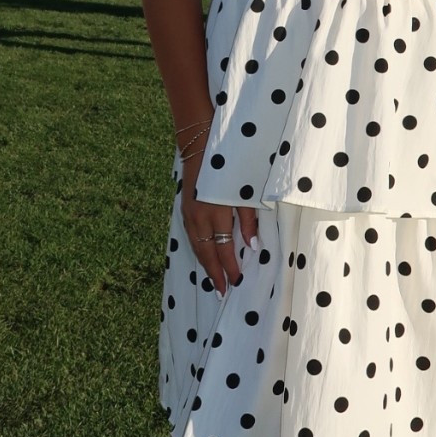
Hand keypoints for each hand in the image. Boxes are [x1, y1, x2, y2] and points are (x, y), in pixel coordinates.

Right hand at [181, 150, 258, 297]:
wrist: (200, 145)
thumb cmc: (229, 167)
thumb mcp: (244, 191)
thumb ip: (248, 219)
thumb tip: (251, 246)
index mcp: (216, 212)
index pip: (224, 248)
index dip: (230, 266)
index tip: (237, 281)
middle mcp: (199, 216)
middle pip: (206, 252)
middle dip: (215, 273)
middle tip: (222, 291)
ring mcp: (189, 213)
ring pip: (196, 246)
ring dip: (205, 264)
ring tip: (213, 280)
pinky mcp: (184, 208)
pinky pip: (191, 236)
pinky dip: (198, 249)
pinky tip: (204, 256)